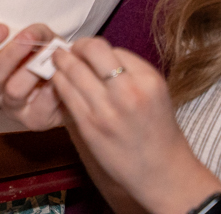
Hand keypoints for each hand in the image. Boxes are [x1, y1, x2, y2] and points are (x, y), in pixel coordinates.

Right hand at [0, 23, 65, 128]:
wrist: (67, 86)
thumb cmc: (46, 59)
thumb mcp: (41, 40)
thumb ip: (37, 33)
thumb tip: (34, 34)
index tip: (3, 28)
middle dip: (11, 54)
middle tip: (30, 38)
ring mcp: (11, 108)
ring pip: (13, 91)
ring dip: (32, 71)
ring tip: (49, 58)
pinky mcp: (32, 121)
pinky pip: (38, 108)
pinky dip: (49, 91)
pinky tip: (57, 79)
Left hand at [50, 38, 220, 213]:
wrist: (162, 173)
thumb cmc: (158, 131)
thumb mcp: (155, 92)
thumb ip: (131, 71)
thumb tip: (96, 55)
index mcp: (149, 80)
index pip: (114, 48)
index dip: (96, 47)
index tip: (88, 50)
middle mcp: (129, 91)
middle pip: (92, 51)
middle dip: (76, 47)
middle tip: (68, 50)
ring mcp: (107, 109)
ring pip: (73, 69)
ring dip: (61, 61)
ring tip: (58, 60)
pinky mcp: (89, 125)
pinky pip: (65, 92)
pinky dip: (58, 82)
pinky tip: (58, 81)